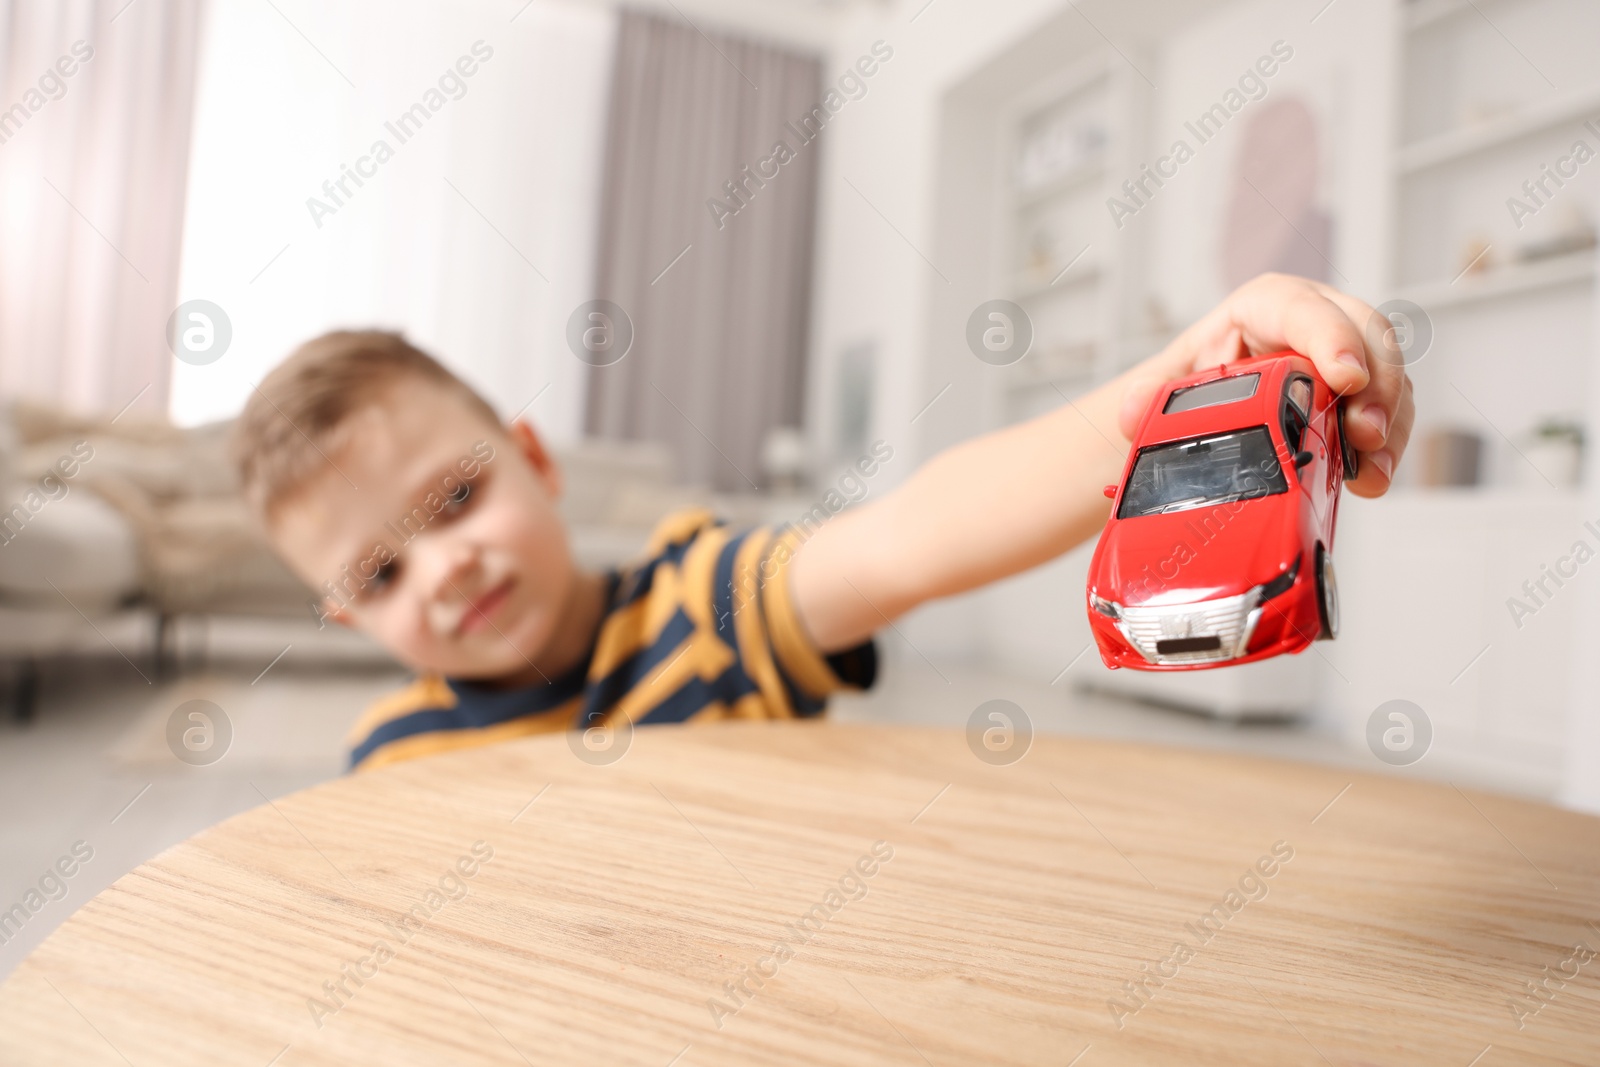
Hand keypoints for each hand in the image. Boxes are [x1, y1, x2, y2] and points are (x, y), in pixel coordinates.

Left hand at [1118, 273, 1413, 497]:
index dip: (1331, 337)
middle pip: (1366, 334)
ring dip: (1388, 422)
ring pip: (1387, 374)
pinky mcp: (1358, 395)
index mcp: (1266, 306)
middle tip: (1364, 432)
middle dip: (1375, 383)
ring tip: (1372, 467)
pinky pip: (1387, 411)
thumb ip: (1150, 392)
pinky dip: (1386, 445)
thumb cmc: (1195, 378)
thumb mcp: (1168, 382)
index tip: (1344, 376)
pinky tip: (1371, 479)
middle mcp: (1316, 321)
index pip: (1304, 308)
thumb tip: (1131, 410)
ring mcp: (1344, 357)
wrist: (1202, 404)